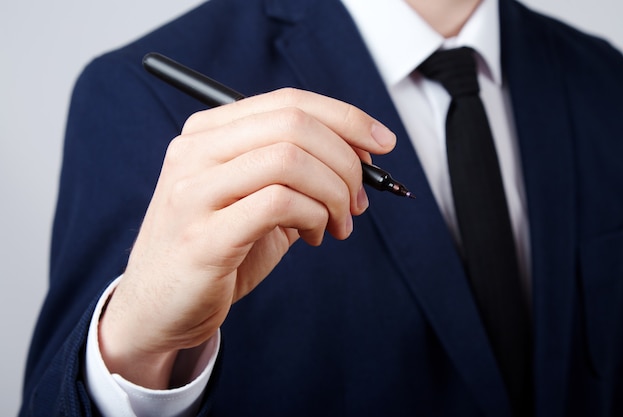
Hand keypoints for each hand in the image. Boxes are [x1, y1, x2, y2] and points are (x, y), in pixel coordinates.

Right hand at [98, 88, 395, 387]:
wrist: (158, 308)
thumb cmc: (219, 249)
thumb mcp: (257, 197)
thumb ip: (298, 171)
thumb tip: (362, 155)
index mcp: (208, 133)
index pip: (287, 102)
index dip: (345, 117)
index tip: (382, 143)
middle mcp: (195, 152)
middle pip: (293, 124)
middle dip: (346, 160)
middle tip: (359, 199)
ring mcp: (193, 192)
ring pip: (289, 159)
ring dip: (334, 193)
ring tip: (338, 224)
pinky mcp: (202, 237)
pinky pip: (278, 204)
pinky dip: (314, 216)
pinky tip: (315, 237)